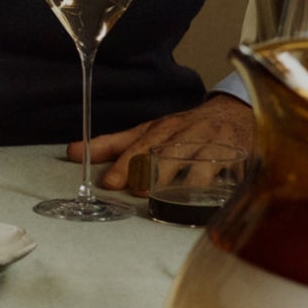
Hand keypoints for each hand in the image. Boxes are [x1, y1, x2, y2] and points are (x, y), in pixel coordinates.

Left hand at [77, 92, 255, 194]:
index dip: (124, 162)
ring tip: (168, 194)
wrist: (234, 113)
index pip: (140, 145)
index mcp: (162, 128)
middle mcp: (185, 134)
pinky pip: (227, 169)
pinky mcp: (235, 155)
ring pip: (196, 160)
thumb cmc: (185, 128)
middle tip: (138, 188)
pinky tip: (209, 194)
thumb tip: (72, 152)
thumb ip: (112, 145)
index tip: (111, 181)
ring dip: (181, 177)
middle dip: (151, 169)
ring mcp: (211, 144)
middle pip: (167, 151)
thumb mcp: (149, 132)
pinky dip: (218, 181)